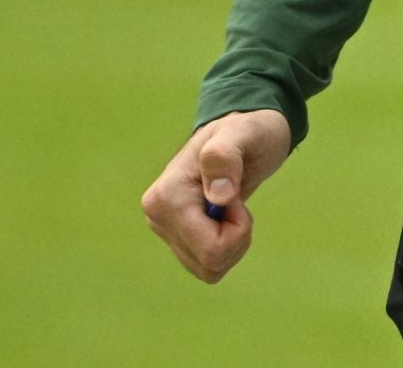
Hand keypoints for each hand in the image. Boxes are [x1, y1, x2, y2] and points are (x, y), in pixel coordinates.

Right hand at [141, 108, 293, 282]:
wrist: (243, 136)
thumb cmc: (247, 132)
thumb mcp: (244, 134)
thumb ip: (225, 156)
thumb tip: (217, 196)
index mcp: (165, 196)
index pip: (211, 248)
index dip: (238, 227)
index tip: (235, 192)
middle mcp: (156, 216)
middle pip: (210, 263)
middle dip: (237, 237)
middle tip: (236, 201)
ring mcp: (164, 229)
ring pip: (209, 269)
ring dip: (233, 244)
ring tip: (231, 208)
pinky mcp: (176, 239)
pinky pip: (208, 268)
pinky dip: (226, 249)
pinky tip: (225, 220)